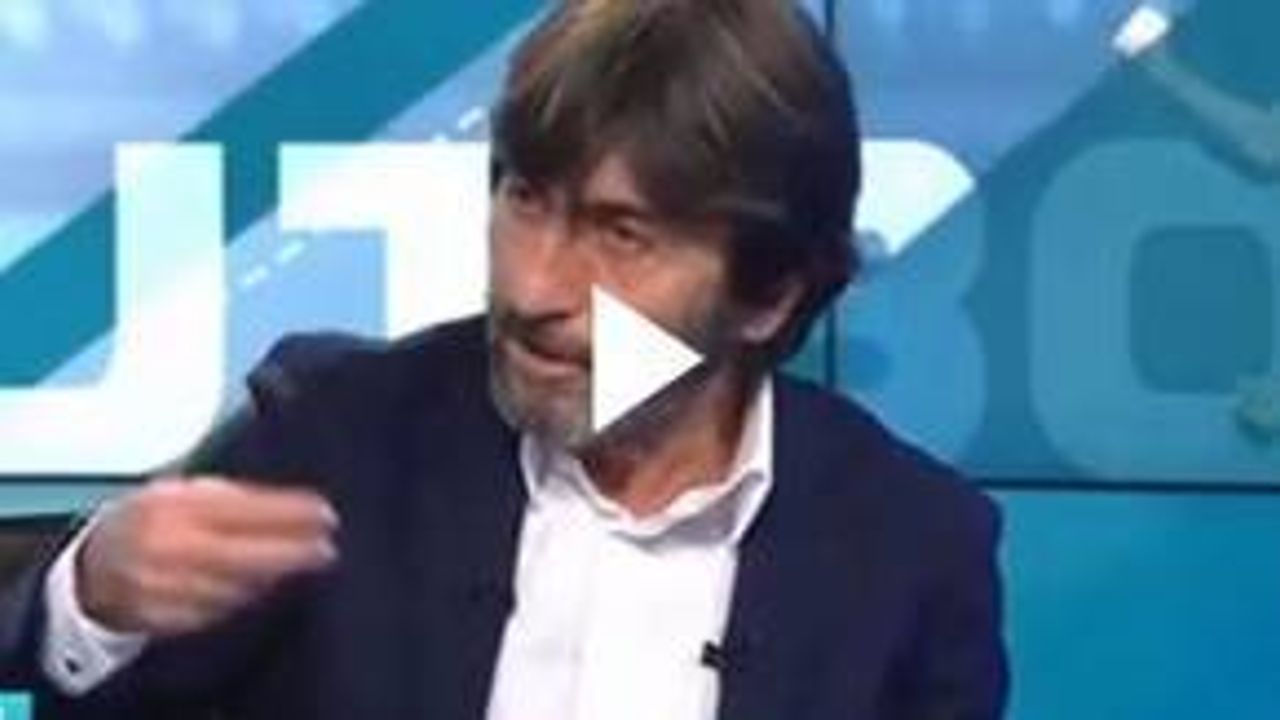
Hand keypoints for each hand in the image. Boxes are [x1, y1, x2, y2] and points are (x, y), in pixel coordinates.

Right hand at [75, 476, 338, 636]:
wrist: (93, 566)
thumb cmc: (147, 521)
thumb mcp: (181, 491)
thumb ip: (231, 497)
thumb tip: (291, 506)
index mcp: (171, 505)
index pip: (242, 509)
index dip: (288, 513)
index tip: (323, 514)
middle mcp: (165, 546)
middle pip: (243, 555)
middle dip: (291, 552)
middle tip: (326, 548)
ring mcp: (161, 585)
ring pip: (234, 587)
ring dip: (271, 577)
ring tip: (295, 563)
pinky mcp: (160, 617)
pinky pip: (216, 611)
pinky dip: (241, 598)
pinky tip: (259, 586)